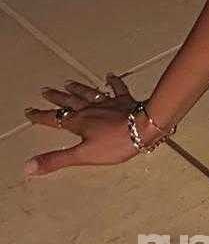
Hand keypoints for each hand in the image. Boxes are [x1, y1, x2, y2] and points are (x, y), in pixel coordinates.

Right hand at [23, 74, 156, 175]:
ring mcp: (108, 103)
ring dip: (78, 88)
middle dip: (56, 97)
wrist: (144, 127)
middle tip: (45, 90)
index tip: (29, 111)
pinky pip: (117, 88)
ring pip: (89, 93)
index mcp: (79, 122)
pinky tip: (109, 76)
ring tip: (68, 82)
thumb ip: (56, 159)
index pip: (54, 119)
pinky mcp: (124, 100)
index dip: (40, 116)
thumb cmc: (114, 143)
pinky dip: (113, 82)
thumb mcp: (83, 155)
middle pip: (70, 102)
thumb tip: (28, 166)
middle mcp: (91, 109)